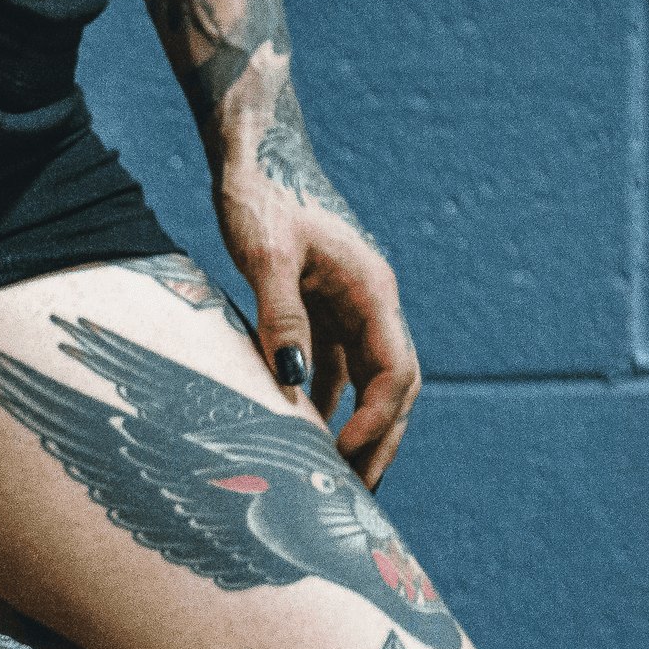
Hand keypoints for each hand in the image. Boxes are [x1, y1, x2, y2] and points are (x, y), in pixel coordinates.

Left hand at [214, 156, 418, 490]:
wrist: (253, 152)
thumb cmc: (261, 195)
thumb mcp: (264, 256)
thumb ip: (281, 317)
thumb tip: (291, 382)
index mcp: (372, 290)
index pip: (395, 372)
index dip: (375, 421)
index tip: (340, 457)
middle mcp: (371, 303)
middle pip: (394, 388)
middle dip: (379, 442)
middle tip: (354, 496)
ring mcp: (350, 307)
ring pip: (366, 383)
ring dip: (355, 431)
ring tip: (331, 482)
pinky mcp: (323, 308)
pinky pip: (334, 369)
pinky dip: (323, 405)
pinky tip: (298, 437)